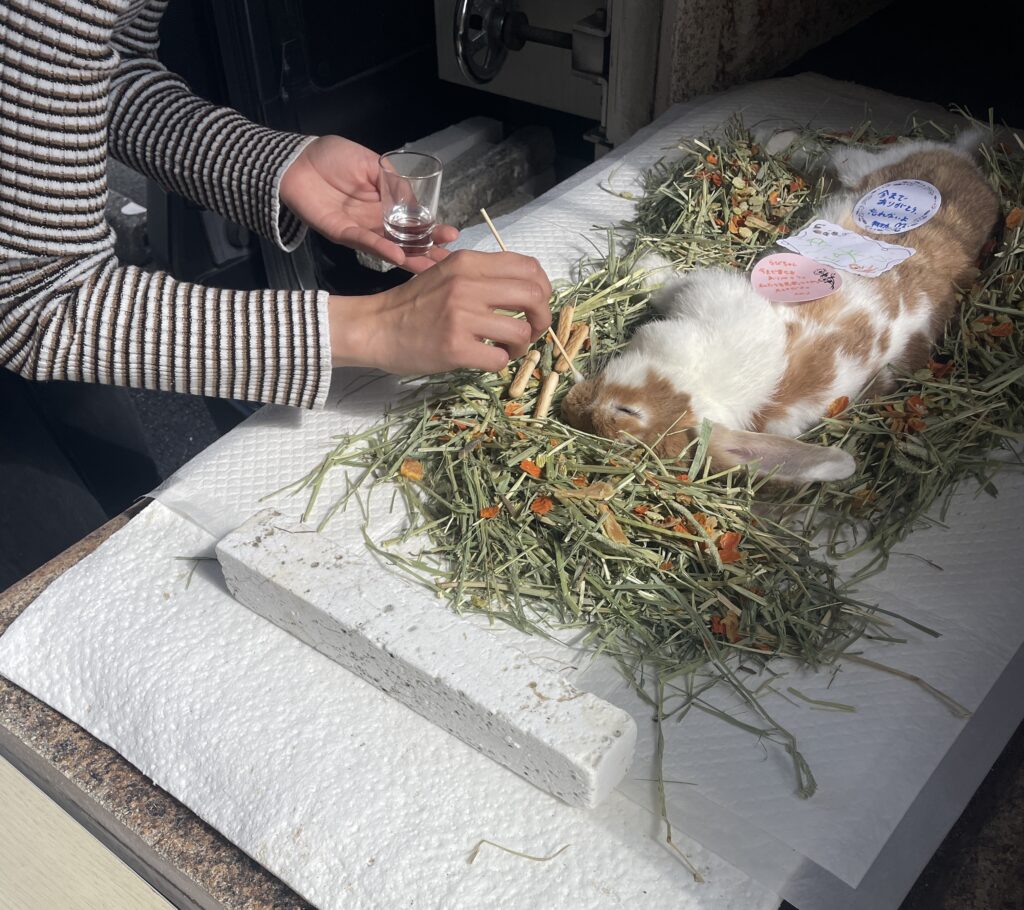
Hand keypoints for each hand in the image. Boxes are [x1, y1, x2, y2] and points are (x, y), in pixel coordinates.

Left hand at [279, 135, 458, 272]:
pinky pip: (364, 242)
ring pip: (389, 248)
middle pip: (406, 240)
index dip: (432, 229)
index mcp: (386, 204)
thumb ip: (393, 183)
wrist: (296, 160)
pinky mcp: (342, 233)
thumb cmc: (332, 157)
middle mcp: (376, 221)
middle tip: (448, 260)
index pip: (414, 222)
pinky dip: (381, 248)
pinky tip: (398, 255)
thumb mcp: (371, 163)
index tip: (452, 236)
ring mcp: (360, 230)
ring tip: (430, 267)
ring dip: (409, 257)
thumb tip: (416, 204)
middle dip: (428, 250)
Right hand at [328, 250, 551, 373]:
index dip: (543, 288)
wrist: (375, 328)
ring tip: (505, 348)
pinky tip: (486, 358)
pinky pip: (499, 358)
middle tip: (530, 331)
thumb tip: (527, 290)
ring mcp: (461, 317)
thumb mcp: (447, 274)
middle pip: (533, 296)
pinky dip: (500, 362)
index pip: (528, 267)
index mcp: (468, 263)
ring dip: (520, 345)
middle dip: (541, 318)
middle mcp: (467, 285)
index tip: (536, 305)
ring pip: (520, 331)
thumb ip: (482, 276)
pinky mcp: (455, 347)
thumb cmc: (413, 304)